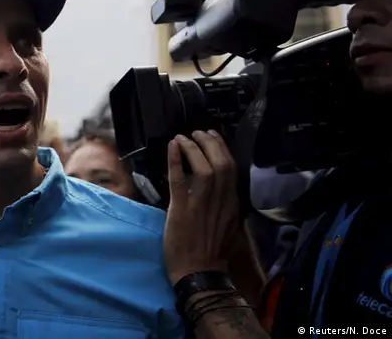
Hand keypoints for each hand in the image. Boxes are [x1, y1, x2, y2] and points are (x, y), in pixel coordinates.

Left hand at [163, 131, 240, 284]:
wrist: (199, 274)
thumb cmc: (209, 253)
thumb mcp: (227, 226)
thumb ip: (225, 206)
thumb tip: (219, 189)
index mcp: (233, 205)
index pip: (233, 170)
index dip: (223, 150)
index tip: (214, 138)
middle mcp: (222, 202)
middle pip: (223, 164)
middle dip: (211, 143)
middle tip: (198, 132)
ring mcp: (202, 205)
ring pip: (205, 168)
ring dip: (194, 148)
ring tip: (184, 137)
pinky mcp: (182, 210)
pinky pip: (180, 180)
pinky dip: (176, 160)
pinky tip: (172, 146)